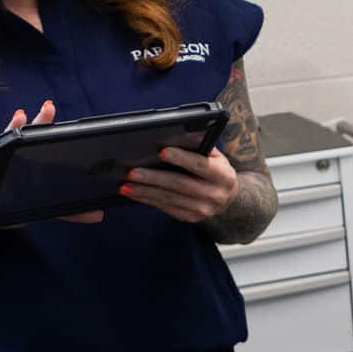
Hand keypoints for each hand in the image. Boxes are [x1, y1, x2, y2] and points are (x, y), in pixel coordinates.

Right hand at [0, 100, 104, 243]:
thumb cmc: (10, 204)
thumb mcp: (41, 206)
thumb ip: (69, 212)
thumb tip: (98, 215)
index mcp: (25, 162)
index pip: (35, 140)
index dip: (44, 124)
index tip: (52, 107)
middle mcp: (9, 160)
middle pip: (23, 138)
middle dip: (34, 122)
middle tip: (48, 107)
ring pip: (1, 149)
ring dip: (9, 133)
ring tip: (18, 118)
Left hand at [123, 146, 239, 223]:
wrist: (227, 199)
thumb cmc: (216, 172)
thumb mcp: (217, 158)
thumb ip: (201, 148)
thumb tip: (180, 133)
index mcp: (223, 176)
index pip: (200, 165)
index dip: (181, 158)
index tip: (161, 151)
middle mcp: (215, 194)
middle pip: (180, 184)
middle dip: (154, 178)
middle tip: (133, 172)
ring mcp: (202, 209)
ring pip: (169, 198)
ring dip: (145, 192)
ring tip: (125, 185)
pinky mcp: (190, 218)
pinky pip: (165, 208)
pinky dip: (148, 200)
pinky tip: (134, 194)